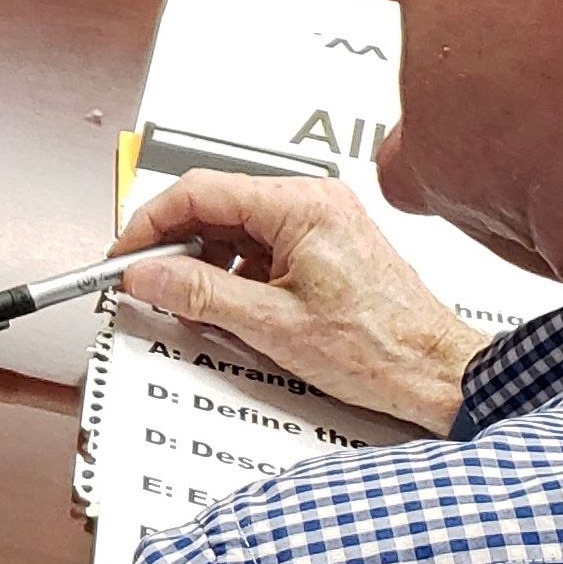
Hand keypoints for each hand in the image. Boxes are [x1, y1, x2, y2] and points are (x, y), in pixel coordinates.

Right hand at [110, 174, 487, 433]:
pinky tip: (231, 309)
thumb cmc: (379, 348)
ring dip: (206, 265)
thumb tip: (146, 275)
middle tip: (148, 285)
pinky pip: (261, 248)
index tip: (125, 255)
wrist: (437, 373)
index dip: (151, 223)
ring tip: (195, 308)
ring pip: (235, 229)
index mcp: (301, 205)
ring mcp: (321, 221)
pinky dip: (236, 275)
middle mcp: (313, 201)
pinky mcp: (325, 245)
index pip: (200, 190)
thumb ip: (199, 294)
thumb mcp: (271, 325)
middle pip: (216, 206)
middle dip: (177, 248)